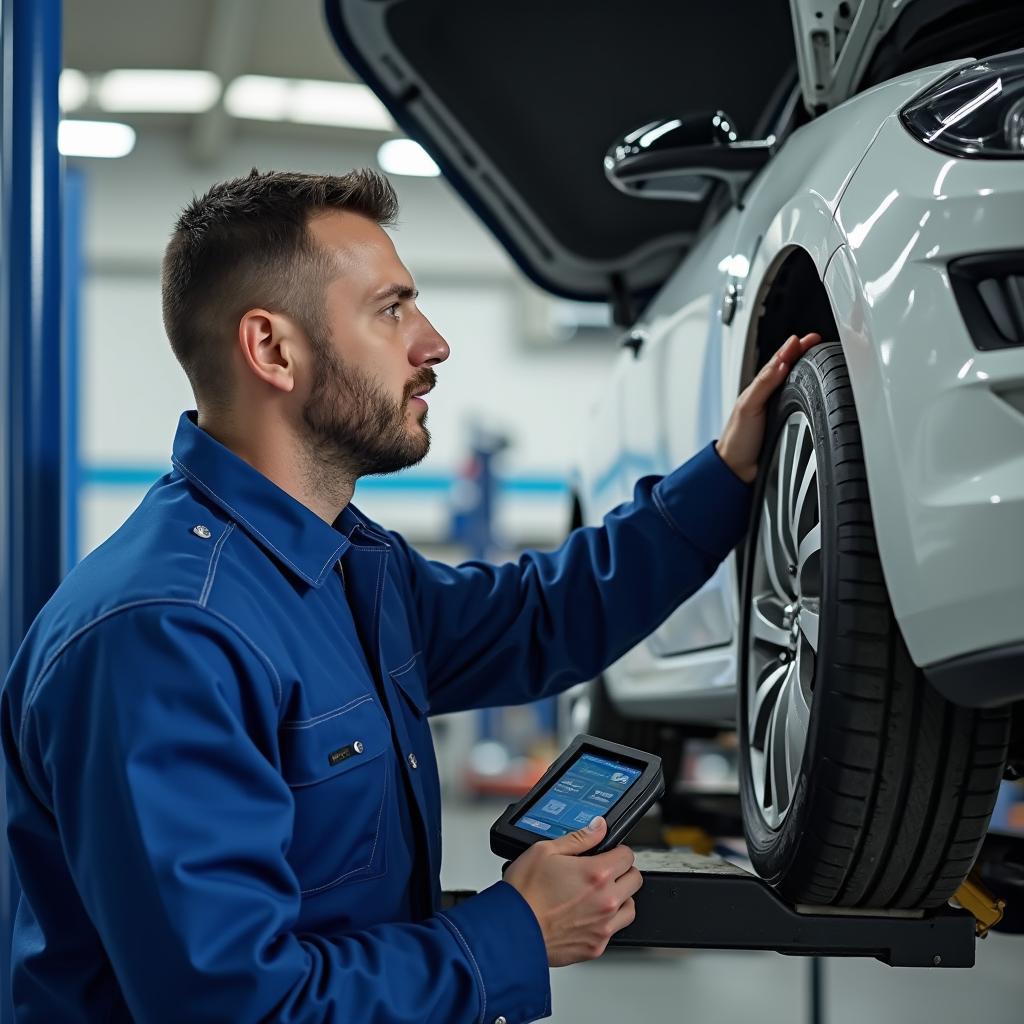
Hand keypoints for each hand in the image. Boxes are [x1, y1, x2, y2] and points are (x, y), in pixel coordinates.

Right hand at [503, 817, 641, 966]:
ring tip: (599, 894)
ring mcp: (603, 926)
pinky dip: (606, 922)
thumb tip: (598, 827)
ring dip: (620, 898)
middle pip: (635, 880)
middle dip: (622, 871)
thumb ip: (578, 838)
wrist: (511, 931)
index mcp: (596, 874)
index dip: (617, 850)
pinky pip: (614, 931)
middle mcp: (605, 901)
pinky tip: (588, 915)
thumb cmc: (524, 893)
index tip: (608, 853)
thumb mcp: (545, 850)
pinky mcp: (595, 947)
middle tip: (604, 871)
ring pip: (630, 907)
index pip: (627, 856)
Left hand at [716, 332, 821, 483]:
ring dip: (807, 372)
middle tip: (817, 341)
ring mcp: (779, 411)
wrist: (739, 469)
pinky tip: (816, 391)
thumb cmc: (738, 439)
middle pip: (790, 370)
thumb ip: (764, 385)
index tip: (806, 339)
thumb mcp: (748, 407)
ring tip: (819, 357)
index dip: (792, 349)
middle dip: (803, 355)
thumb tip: (781, 364)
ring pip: (796, 386)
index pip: (778, 363)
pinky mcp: (787, 425)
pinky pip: (801, 405)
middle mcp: (770, 397)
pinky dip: (809, 395)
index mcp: (759, 389)